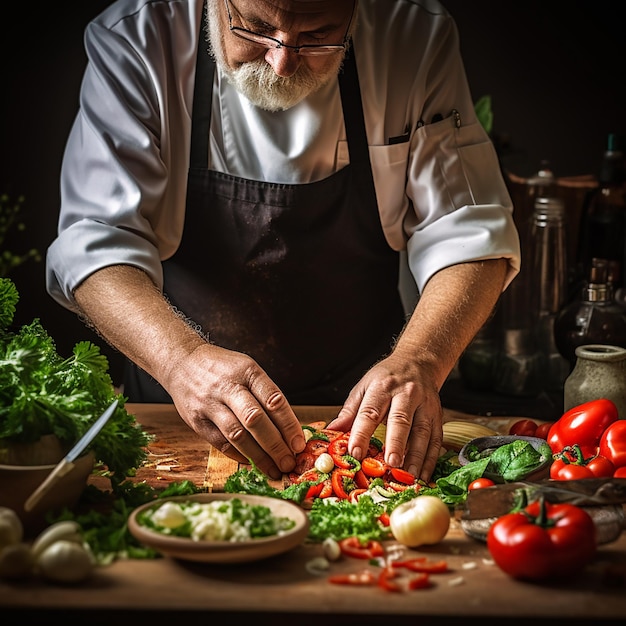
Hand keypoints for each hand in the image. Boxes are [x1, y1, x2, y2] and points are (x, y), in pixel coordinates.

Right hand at [164, 343, 305, 479]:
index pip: (273, 400)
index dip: (289, 425)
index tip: (299, 445)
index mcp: (248, 371)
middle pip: (255, 419)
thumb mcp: (248, 370)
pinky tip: (252, 462)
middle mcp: (228, 386)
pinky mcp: (196, 420)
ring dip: (258, 456)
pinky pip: (220, 443)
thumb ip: (266, 396)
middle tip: (289, 464)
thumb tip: (290, 431)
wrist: (182, 362)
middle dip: (275, 445)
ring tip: (273, 470)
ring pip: (237, 435)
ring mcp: (210, 404)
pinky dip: (238, 455)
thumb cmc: (224, 370)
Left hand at [326, 353, 442, 481]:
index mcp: (382, 387)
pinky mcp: (437, 415)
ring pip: (423, 431)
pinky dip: (431, 459)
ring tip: (409, 475)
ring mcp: (425, 405)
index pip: (370, 411)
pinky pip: (436, 438)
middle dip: (396, 443)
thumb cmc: (386, 378)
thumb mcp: (364, 387)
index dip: (362, 433)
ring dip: (416, 456)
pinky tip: (424, 474)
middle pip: (401, 420)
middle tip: (391, 464)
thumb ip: (349, 411)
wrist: (418, 362)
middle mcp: (406, 394)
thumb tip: (331, 431)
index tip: (355, 452)